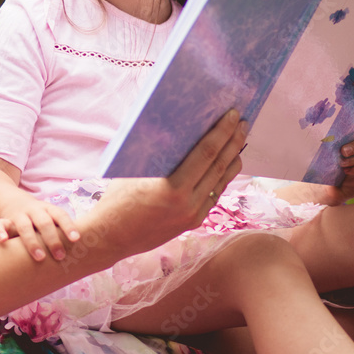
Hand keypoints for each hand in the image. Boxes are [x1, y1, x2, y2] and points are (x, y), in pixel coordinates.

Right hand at [0, 198, 80, 261]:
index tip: (76, 239)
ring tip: (39, 257)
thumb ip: (62, 232)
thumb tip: (87, 253)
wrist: (11, 202)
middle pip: (44, 222)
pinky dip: (1, 232)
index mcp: (48, 210)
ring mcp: (18, 215)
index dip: (68, 226)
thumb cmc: (39, 219)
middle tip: (60, 256)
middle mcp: (34, 211)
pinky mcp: (3, 220)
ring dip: (32, 241)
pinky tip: (3, 241)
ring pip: (24, 226)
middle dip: (52, 239)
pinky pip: (0, 225)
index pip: (60, 215)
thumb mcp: (50, 219)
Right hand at [87, 110, 245, 257]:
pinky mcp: (192, 222)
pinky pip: (213, 195)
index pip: (206, 154)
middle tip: (243, 123)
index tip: (233, 115)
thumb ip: (155, 152)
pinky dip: (223, 177)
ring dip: (232, 159)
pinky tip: (227, 165)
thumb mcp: (134, 170)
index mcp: (173, 188)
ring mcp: (193, 215)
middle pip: (219, 166)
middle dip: (233, 142)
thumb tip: (173, 127)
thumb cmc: (116, 199)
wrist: (110, 238)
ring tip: (240, 140)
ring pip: (221, 182)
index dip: (222, 132)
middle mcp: (188, 203)